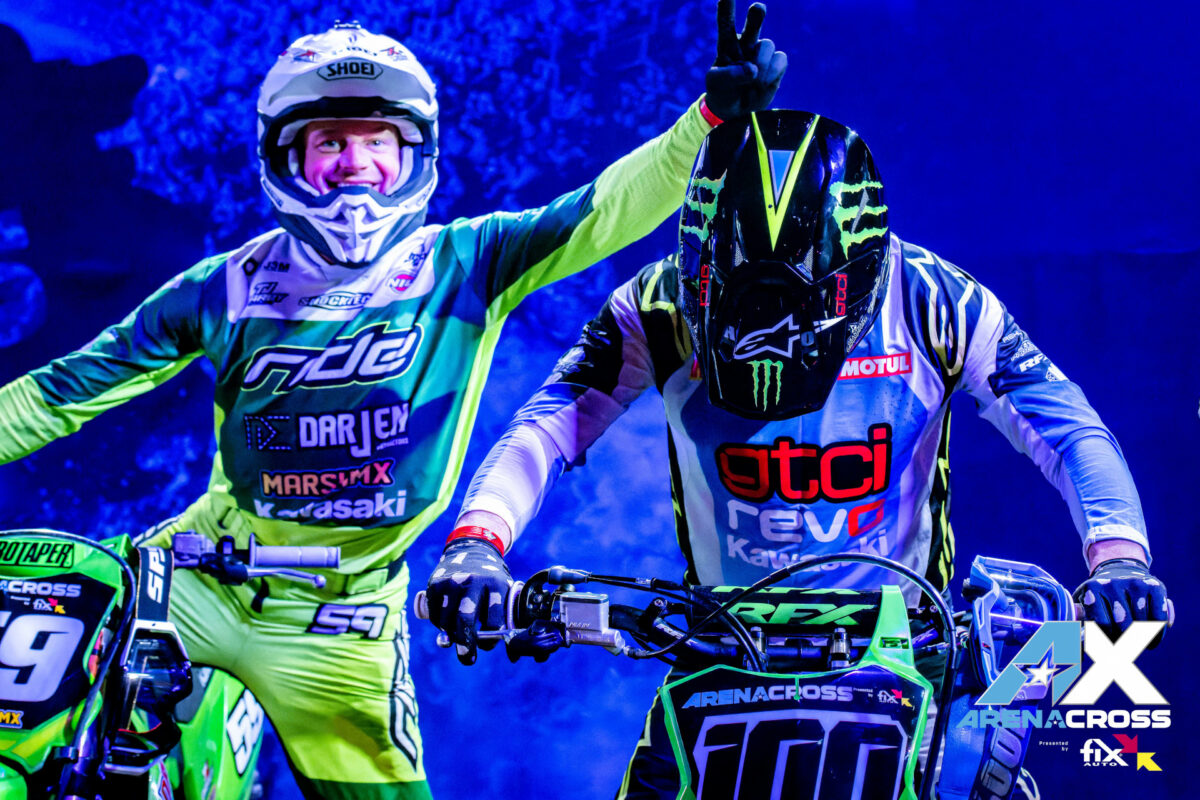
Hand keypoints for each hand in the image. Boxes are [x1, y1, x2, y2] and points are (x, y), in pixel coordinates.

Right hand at [426, 538, 512, 664]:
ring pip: (446, 621)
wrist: (472, 549)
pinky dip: (439, 625)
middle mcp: (473, 582)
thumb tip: (512, 656)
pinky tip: (446, 624)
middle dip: (465, 644)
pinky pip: (434, 615)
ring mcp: (451, 582)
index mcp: (495, 585)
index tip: (488, 645)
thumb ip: (504, 618)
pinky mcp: (435, 584)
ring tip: (456, 638)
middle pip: (465, 620)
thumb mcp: (504, 591)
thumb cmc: (492, 580)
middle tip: (467, 659)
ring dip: (451, 636)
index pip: (494, 619)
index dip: (491, 638)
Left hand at [705, 0, 787, 120]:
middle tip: (757, 8)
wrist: (736, 112)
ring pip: (768, 45)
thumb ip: (730, 75)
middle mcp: (746, 44)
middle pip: (754, 22)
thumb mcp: (716, 83)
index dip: (727, 7)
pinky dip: (772, 72)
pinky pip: (780, 59)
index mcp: (727, 44)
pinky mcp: (776, 65)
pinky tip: (763, 83)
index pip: (727, 21)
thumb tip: (752, 70)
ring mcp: (762, 54)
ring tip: (753, 79)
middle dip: (757, 15)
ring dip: (761, 62)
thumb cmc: (722, 93)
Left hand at [1074, 558, 1169, 645]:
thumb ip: (1076, 625)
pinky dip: (1159, 631)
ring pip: (1143, 623)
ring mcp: (1134, 583)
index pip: (1102, 624)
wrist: (1119, 569)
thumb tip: (1072, 654)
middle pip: (1123, 625)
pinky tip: (1153, 637)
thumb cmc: (1098, 595)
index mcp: (1092, 589)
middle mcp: (1113, 583)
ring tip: (1140, 644)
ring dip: (1144, 640)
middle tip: (1126, 650)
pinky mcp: (1154, 585)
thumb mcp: (1083, 603)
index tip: (1109, 649)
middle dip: (1125, 642)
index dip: (1107, 641)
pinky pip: (1159, 616)